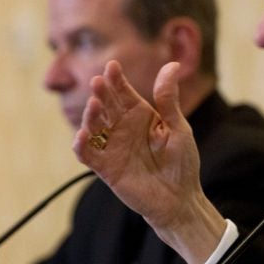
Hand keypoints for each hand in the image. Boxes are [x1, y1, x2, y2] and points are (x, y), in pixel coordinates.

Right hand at [73, 60, 225, 263]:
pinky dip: (82, 145)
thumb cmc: (181, 162)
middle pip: (107, 107)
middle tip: (99, 81)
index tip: (113, 66)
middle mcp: (123, 128)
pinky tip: (84, 135)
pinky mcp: (106, 168)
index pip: (125, 94)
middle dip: (102, 93)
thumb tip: (172, 65)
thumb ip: (169, 100)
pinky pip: (88, 154)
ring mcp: (112, 147)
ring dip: (90, 115)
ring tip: (94, 104)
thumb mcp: (178, 128)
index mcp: (141, 116)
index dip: (117, 80)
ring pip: (94, 127)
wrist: (180, 198)